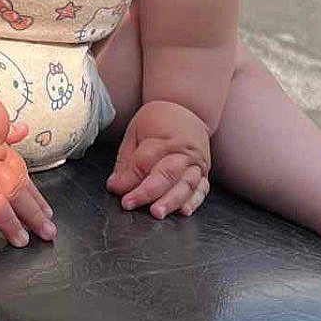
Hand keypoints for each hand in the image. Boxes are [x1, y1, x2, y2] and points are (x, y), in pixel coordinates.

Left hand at [106, 101, 211, 218]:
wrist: (188, 107)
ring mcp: (197, 163)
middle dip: (147, 192)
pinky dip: (193, 201)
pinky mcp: (204, 172)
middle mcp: (184, 151)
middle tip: (130, 204)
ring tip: (157, 213)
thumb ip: (127, 160)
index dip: (128, 178)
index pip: (144, 162)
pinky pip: (201, 190)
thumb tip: (116, 186)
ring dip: (171, 201)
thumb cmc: (158, 120)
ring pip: (186, 185)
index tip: (116, 189)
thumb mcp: (136, 130)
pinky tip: (183, 211)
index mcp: (164, 138)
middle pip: (166, 174)